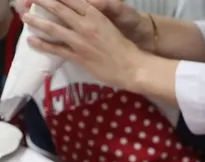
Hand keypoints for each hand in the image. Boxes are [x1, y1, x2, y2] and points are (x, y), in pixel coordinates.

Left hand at [23, 0, 146, 90]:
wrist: (133, 67)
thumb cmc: (124, 47)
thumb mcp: (108, 25)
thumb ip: (93, 18)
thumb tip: (78, 13)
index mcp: (95, 14)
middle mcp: (85, 24)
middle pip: (57, 8)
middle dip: (40, 1)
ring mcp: (80, 41)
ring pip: (53, 27)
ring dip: (36, 21)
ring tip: (25, 17)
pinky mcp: (79, 56)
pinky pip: (56, 49)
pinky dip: (42, 44)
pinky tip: (32, 41)